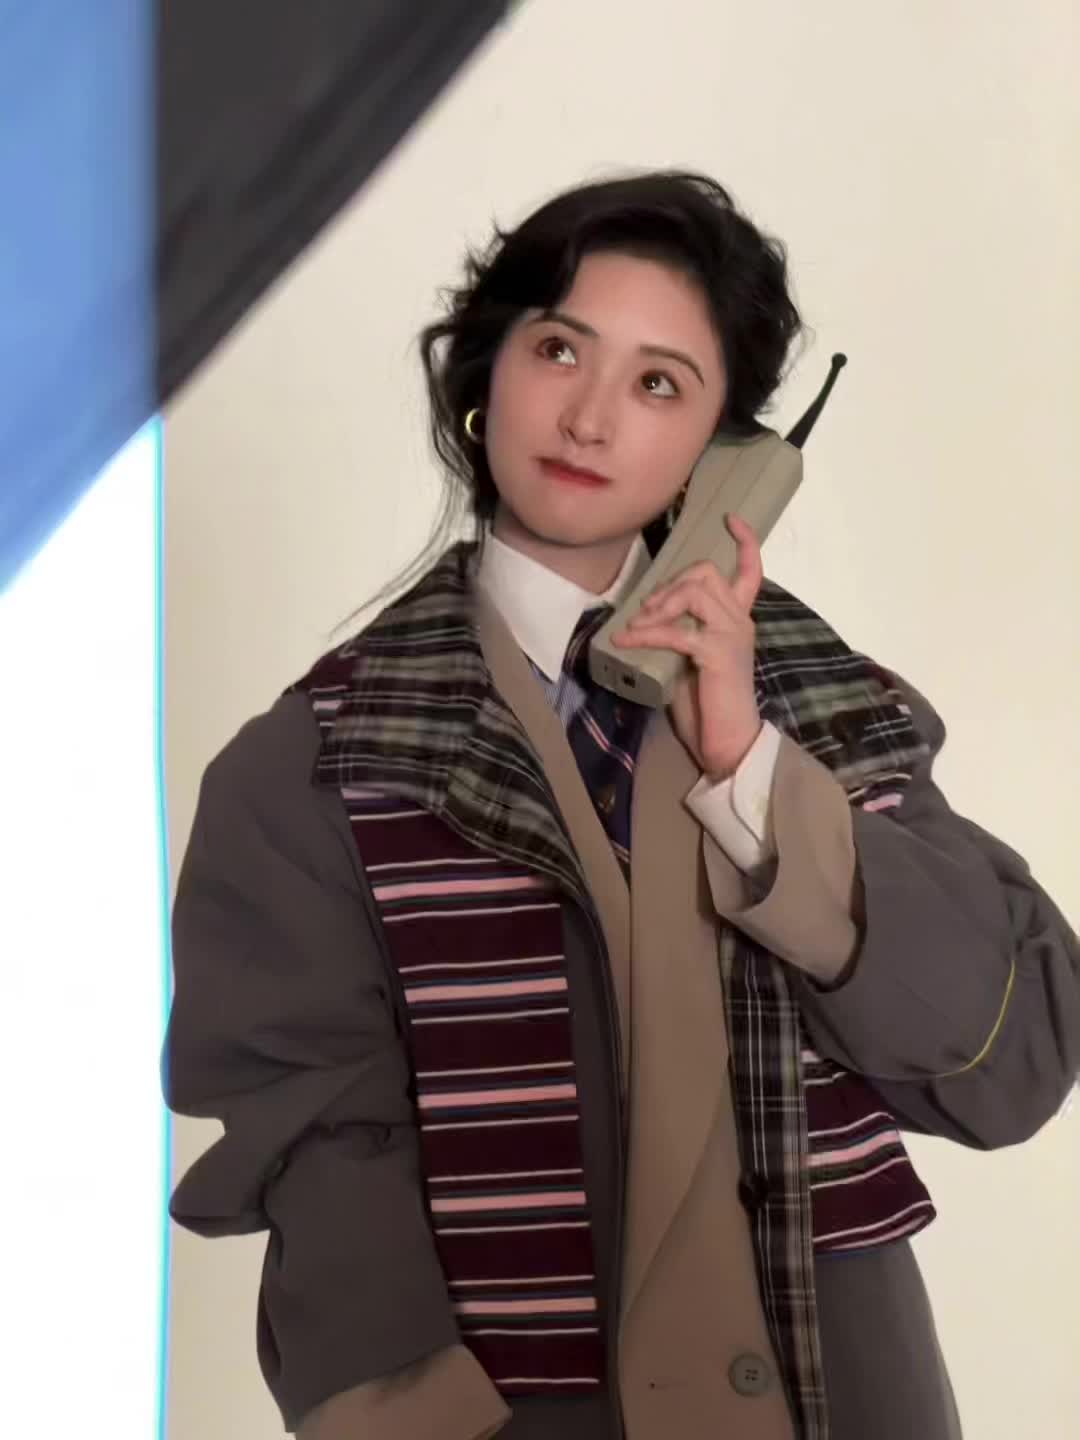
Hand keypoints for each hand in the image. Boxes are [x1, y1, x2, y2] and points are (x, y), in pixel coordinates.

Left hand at [611, 513, 762, 780]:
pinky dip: (644, 634)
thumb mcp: (690, 656)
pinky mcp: (717, 653)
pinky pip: (675, 630)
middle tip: (646, 610)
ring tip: (637, 627)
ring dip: (658, 605)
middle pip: (706, 573)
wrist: (727, 741)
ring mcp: (731, 634)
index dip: (743, 541)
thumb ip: (681, 630)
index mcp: (738, 619)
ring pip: (694, 591)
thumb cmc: (707, 703)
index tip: (730, 519)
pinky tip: (625, 642)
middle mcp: (740, 620)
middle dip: (670, 584)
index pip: (751, 570)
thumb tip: (647, 615)